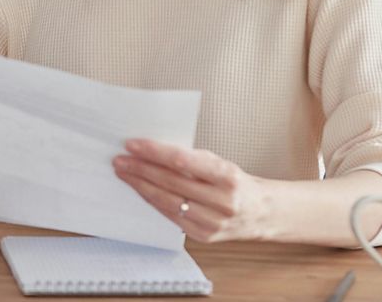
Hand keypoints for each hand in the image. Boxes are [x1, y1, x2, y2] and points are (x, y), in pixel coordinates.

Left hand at [113, 138, 271, 242]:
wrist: (261, 213)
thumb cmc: (237, 183)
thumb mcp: (221, 163)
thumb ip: (192, 159)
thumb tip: (154, 150)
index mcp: (227, 177)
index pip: (183, 161)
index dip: (155, 152)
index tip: (133, 144)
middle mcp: (221, 202)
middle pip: (171, 182)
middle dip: (141, 169)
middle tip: (120, 159)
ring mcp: (212, 222)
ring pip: (167, 202)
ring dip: (141, 186)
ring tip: (124, 174)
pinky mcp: (204, 236)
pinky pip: (171, 216)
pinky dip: (153, 202)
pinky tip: (140, 191)